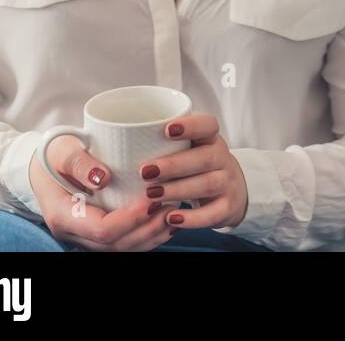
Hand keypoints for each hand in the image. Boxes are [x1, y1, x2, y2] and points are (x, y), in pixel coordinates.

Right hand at [28, 135, 173, 250]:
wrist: (45, 164)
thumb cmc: (55, 153)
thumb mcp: (63, 150)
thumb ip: (81, 163)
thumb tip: (103, 178)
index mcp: (62, 214)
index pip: (102, 229)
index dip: (131, 218)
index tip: (152, 199)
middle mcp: (73, 232)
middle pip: (115, 244)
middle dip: (147, 229)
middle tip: (171, 206)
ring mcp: (84, 236)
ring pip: (121, 248)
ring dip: (150, 235)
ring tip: (173, 214)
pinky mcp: (96, 232)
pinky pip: (122, 243)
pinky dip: (146, 236)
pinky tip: (165, 222)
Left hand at [139, 113, 249, 230]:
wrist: (230, 191)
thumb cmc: (195, 167)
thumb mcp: (188, 149)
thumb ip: (162, 144)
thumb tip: (114, 142)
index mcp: (210, 139)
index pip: (208, 125)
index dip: (191, 126)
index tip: (166, 129)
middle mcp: (221, 158)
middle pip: (205, 157)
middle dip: (175, 164)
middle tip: (145, 171)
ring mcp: (227, 182)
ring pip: (208, 184)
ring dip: (178, 190)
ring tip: (151, 195)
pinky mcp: (227, 206)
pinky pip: (213, 213)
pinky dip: (193, 218)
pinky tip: (170, 218)